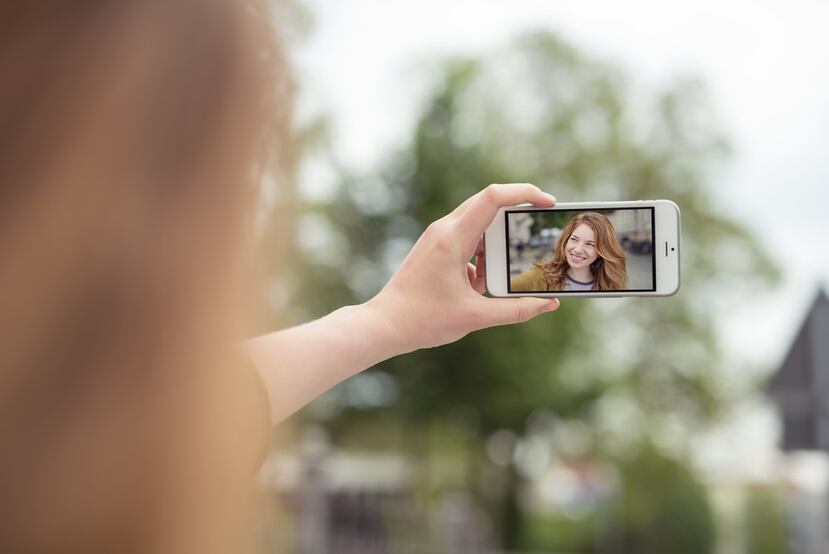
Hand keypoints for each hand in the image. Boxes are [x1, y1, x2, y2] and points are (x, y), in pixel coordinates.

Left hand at [367, 183, 560, 352]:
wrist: (384, 324)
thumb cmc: (424, 319)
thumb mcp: (476, 317)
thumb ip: (516, 310)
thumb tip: (549, 304)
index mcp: (453, 238)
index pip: (494, 197)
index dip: (525, 193)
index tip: (549, 203)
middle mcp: (444, 229)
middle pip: (488, 205)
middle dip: (514, 220)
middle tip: (532, 241)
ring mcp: (437, 236)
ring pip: (478, 225)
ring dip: (493, 247)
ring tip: (486, 282)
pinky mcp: (434, 247)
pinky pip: (466, 239)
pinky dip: (479, 257)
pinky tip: (473, 287)